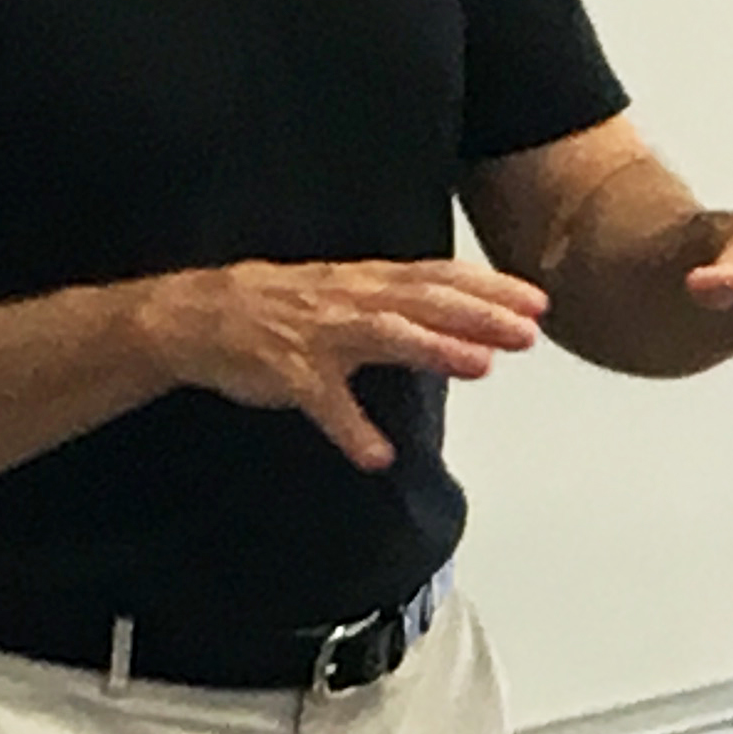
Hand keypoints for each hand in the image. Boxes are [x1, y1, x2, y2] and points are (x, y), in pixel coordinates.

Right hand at [141, 256, 548, 470]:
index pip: (437, 278)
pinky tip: (378, 455)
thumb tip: (461, 321)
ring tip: (482, 365)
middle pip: (424, 301)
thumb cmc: (278, 308)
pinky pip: (325, 404)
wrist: (196, 316)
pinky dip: (350, 429)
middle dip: (480, 315)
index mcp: (365, 283)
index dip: (488, 288)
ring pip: (385, 336)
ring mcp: (319, 335)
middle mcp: (348, 300)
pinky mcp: (289, 374)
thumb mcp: (344, 295)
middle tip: (530, 332)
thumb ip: (401, 307)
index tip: (536, 300)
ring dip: (435, 349)